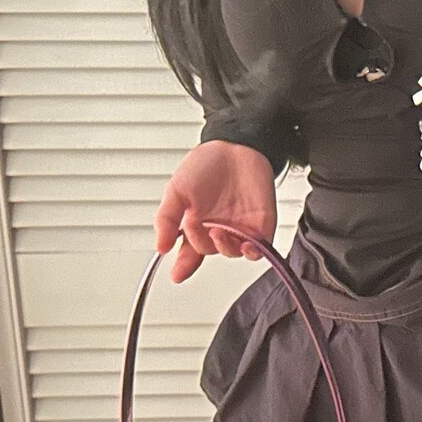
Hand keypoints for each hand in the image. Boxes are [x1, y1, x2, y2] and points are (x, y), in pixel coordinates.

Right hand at [153, 140, 277, 283]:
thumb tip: (160, 246)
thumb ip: (167, 218)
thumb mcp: (177, 190)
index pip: (188, 253)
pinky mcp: (261, 225)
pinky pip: (260, 248)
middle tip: (195, 223)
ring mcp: (239, 228)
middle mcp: (217, 230)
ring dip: (224, 247)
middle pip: (208, 250)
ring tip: (218, 230)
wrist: (236, 145)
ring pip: (232, 252)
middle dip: (200, 241)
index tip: (177, 275)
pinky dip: (253, 251)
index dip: (183, 266)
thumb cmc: (207, 164)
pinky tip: (246, 246)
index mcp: (196, 225)